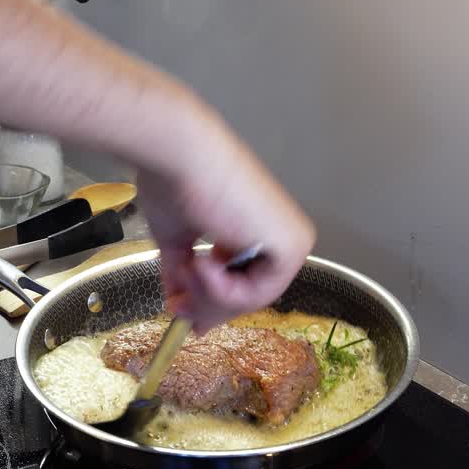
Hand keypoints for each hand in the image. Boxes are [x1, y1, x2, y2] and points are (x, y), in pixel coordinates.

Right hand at [138, 112, 314, 330]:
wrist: (178, 157)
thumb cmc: (176, 183)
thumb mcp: (178, 241)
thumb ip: (186, 276)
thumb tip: (180, 308)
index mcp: (260, 228)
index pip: (243, 283)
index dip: (211, 304)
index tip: (181, 312)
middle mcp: (282, 233)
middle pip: (249, 295)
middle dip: (207, 307)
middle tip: (177, 308)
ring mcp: (291, 240)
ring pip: (252, 297)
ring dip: (210, 296)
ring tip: (186, 269)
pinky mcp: (292, 245)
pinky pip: (258, 292)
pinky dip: (223, 290)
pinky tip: (202, 263)